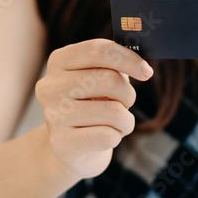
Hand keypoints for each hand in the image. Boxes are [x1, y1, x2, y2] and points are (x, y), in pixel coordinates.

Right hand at [35, 39, 153, 178]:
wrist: (70, 147)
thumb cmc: (91, 105)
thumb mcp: (100, 78)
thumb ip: (115, 65)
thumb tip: (142, 67)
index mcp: (59, 61)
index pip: (98, 50)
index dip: (128, 59)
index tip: (146, 72)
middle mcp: (50, 86)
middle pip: (109, 80)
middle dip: (128, 95)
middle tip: (125, 103)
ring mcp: (53, 115)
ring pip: (113, 112)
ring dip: (126, 120)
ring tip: (116, 124)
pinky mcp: (61, 143)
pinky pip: (108, 136)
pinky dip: (116, 137)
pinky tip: (105, 136)